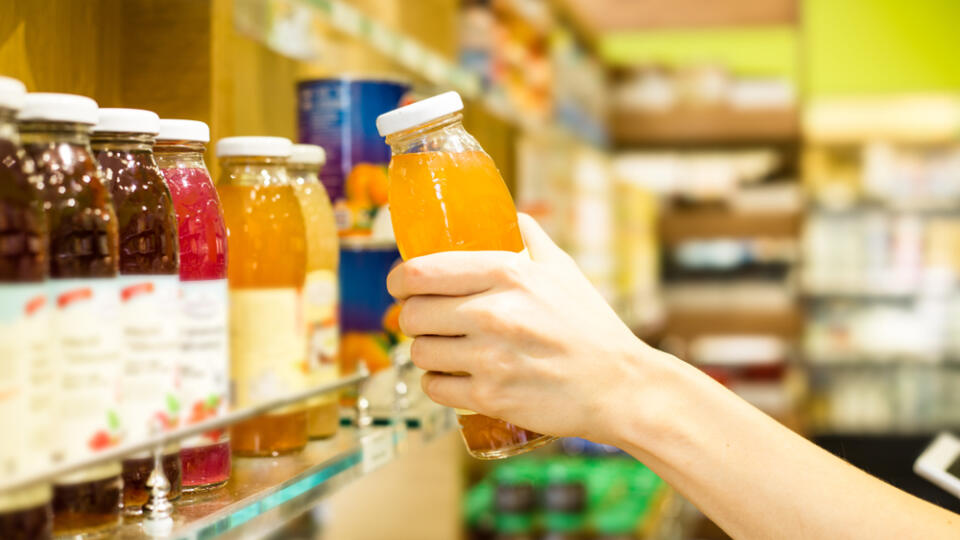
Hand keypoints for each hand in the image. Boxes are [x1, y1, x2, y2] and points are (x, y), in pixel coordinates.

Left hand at [387, 214, 652, 442]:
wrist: (618, 385)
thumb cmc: (590, 325)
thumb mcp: (563, 269)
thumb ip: (530, 237)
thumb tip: (509, 213)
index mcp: (507, 274)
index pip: (420, 272)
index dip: (399, 279)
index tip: (400, 284)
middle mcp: (493, 314)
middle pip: (412, 314)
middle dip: (413, 317)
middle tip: (427, 320)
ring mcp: (489, 358)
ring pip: (420, 353)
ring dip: (427, 351)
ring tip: (446, 349)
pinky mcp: (490, 397)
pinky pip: (434, 388)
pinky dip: (438, 383)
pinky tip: (454, 376)